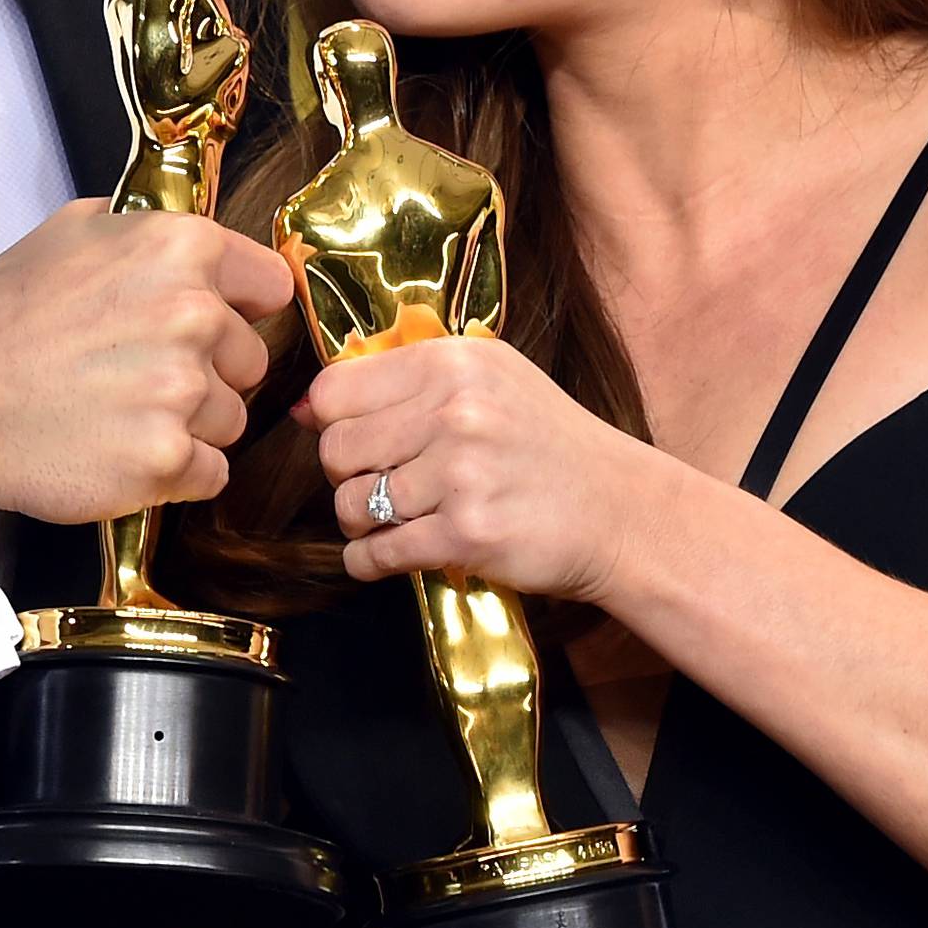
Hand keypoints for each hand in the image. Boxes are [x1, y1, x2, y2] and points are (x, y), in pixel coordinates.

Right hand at [0, 200, 291, 522]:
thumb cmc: (1, 319)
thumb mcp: (68, 233)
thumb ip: (143, 230)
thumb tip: (187, 239)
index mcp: (181, 249)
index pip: (270, 285)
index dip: (243, 308)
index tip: (216, 325)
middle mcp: (194, 314)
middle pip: (252, 361)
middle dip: (210, 372)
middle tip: (139, 375)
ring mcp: (182, 391)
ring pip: (230, 420)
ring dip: (189, 425)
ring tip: (120, 413)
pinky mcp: (166, 459)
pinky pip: (210, 473)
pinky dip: (175, 472)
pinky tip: (122, 449)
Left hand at [305, 332, 651, 598]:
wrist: (619, 510)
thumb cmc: (548, 443)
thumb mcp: (490, 381)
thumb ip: (405, 382)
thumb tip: (307, 407)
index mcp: (452, 364)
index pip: (336, 389)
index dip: (332, 421)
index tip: (356, 440)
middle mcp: (454, 413)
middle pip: (336, 450)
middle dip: (347, 475)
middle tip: (382, 486)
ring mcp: (460, 476)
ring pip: (351, 505)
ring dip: (361, 522)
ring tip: (396, 520)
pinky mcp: (467, 536)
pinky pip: (378, 555)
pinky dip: (370, 563)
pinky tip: (389, 556)